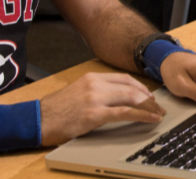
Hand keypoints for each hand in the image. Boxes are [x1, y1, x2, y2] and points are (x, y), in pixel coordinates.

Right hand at [38, 72, 165, 145]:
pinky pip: (125, 113)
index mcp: (92, 77)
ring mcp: (95, 98)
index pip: (124, 79)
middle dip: (148, 98)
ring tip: (158, 114)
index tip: (149, 96)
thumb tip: (116, 98)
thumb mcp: (77, 92)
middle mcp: (95, 84)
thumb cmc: (56, 110)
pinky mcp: (94, 114)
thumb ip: (96, 91)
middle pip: (131, 87)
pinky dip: (141, 116)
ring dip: (148, 107)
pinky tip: (150, 119)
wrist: (37, 119)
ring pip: (131, 98)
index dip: (141, 87)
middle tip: (158, 107)